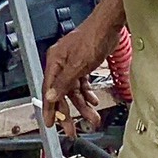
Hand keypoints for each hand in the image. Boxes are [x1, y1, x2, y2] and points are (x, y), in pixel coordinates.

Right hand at [41, 11, 123, 134]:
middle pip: (62, 93)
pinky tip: (93, 101)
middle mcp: (61, 63)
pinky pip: (82, 84)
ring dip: (82, 105)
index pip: (49, 90)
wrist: (107, 27)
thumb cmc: (92, 39)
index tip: (51, 124)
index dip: (50, 108)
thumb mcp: (78, 65)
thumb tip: (51, 96)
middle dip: (68, 112)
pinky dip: (87, 93)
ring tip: (91, 118)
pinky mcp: (83, 63)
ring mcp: (72, 64)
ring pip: (74, 91)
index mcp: (55, 62)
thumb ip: (64, 83)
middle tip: (71, 130)